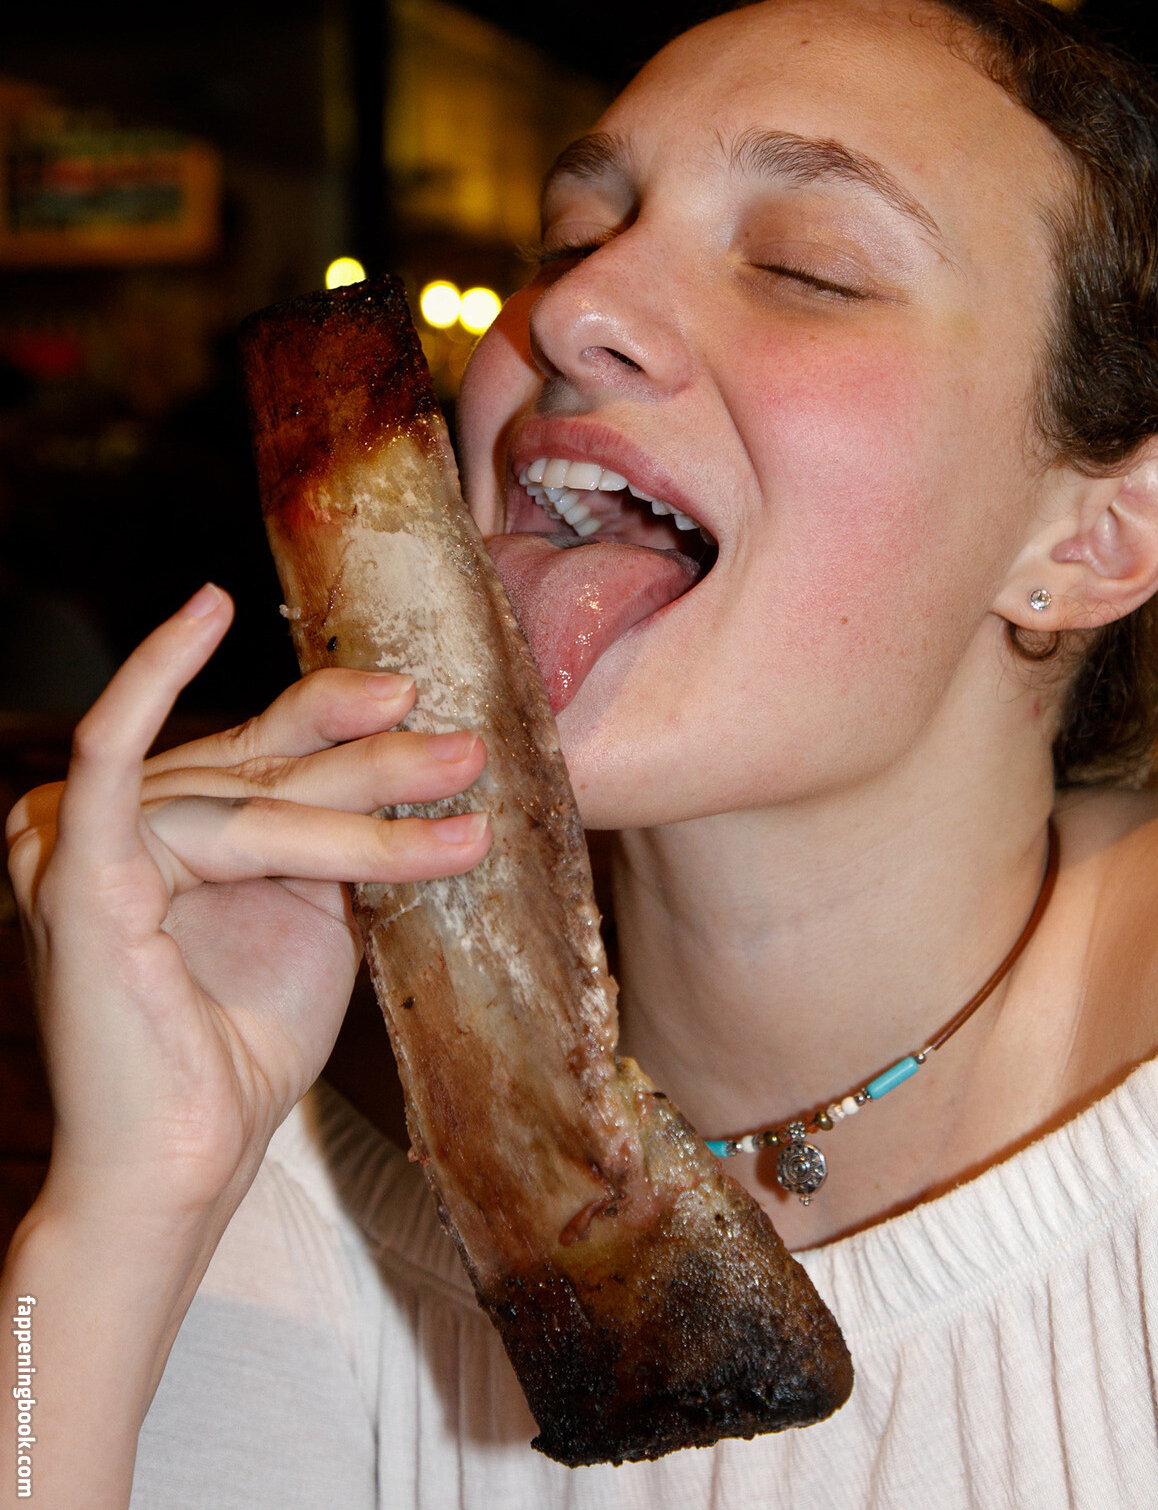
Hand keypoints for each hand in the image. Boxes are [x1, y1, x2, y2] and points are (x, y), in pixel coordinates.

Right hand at [5, 583, 489, 1223]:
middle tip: (469, 747)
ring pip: (246, 797)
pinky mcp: (75, 868)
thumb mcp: (311, 915)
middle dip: (377, 761)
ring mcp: (79, 840)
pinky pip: (115, 752)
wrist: (190, 1162)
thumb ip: (328, 833)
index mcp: (159, 826)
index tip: (424, 706)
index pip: (258, 752)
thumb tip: (406, 749)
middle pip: (262, 767)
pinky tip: (205, 609)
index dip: (339, 721)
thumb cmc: (242, 1049)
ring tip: (457, 790)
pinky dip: (154, 674)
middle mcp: (111, 821)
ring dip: (360, 804)